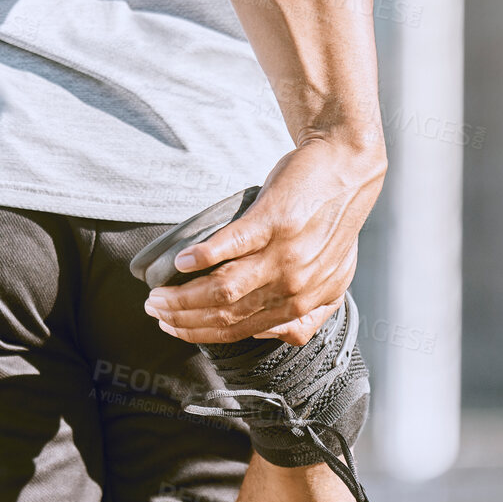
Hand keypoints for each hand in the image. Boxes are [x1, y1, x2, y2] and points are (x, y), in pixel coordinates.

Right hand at [143, 136, 384, 345]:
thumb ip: (306, 313)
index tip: (172, 327)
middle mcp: (293, 285)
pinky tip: (182, 262)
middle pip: (226, 315)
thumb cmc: (334, 219)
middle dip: (183, 318)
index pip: (240, 330)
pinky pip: (233, 246)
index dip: (200, 333)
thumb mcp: (334, 277)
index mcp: (302, 302)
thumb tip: (267, 332)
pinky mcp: (274, 220)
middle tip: (154, 310)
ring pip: (223, 289)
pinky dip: (204, 257)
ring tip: (157, 294)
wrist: (348, 168)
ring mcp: (284, 254)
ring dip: (184, 296)